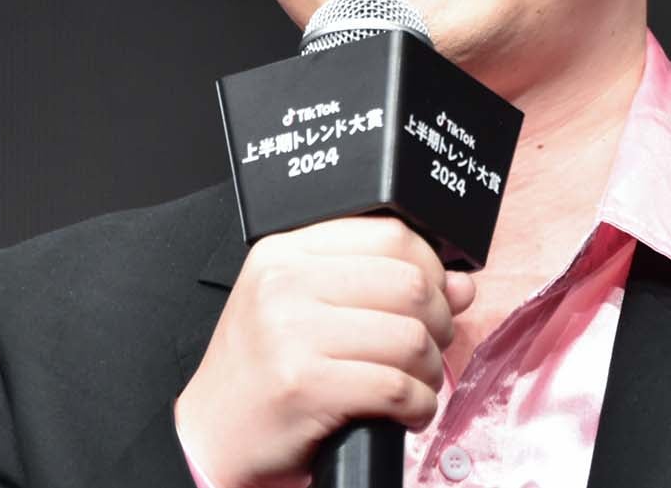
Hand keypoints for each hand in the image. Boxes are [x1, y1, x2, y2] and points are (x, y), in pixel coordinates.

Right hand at [174, 216, 476, 487]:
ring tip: (418, 383)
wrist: (210, 436)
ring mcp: (292, 333)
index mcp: (285, 252)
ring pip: (411, 337)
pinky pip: (396, 387)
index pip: (390, 233)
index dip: (431, 267)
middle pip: (409, 283)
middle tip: (431, 348)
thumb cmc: (262, 372)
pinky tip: (407, 411)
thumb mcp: (307, 310)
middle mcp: (285, 283)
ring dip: (431, 370)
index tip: (436, 296)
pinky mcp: (305, 386)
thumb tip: (460, 285)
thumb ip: (381, 287)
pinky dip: (418, 406)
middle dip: (439, 322)